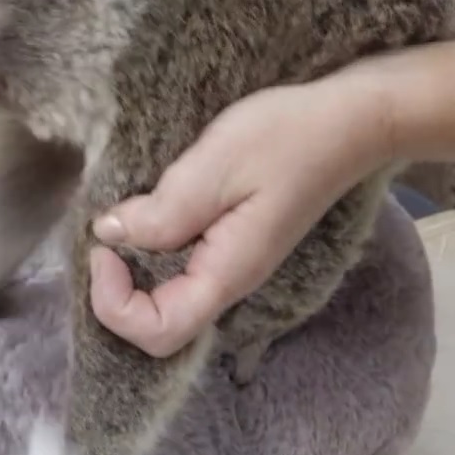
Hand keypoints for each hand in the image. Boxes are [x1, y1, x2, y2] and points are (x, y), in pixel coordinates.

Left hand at [86, 72, 389, 356]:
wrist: (349, 121)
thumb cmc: (289, 137)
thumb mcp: (216, 165)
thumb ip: (162, 210)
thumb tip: (111, 234)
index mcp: (228, 274)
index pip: (159, 333)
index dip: (115, 305)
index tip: (104, 247)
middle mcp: (231, 281)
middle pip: (160, 326)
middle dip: (118, 294)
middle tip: (106, 236)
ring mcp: (235, 264)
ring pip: (169, 300)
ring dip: (134, 273)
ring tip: (121, 224)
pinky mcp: (234, 243)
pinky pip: (183, 271)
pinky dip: (153, 253)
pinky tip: (148, 214)